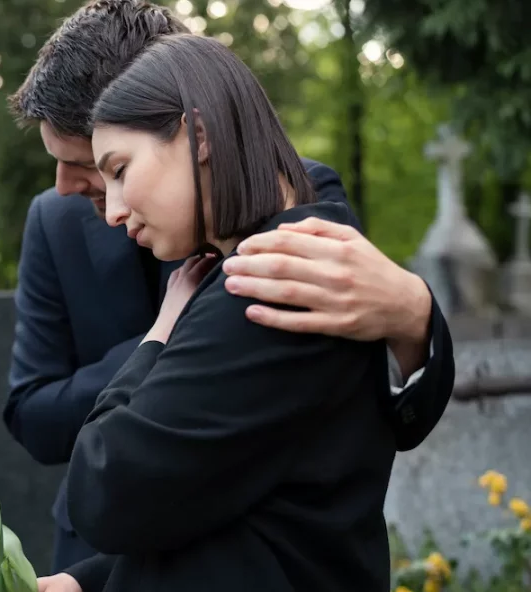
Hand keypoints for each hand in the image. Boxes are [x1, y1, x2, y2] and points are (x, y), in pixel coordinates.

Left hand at [145, 254, 220, 343]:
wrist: (166, 332)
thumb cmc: (187, 318)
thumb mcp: (204, 302)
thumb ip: (212, 289)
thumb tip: (226, 283)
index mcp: (190, 278)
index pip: (204, 262)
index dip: (213, 259)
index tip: (223, 259)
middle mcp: (181, 278)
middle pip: (192, 262)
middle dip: (203, 259)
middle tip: (214, 260)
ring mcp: (173, 284)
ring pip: (182, 267)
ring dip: (192, 264)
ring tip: (202, 265)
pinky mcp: (168, 291)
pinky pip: (175, 275)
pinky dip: (182, 271)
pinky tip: (185, 276)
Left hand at [222, 218, 431, 375]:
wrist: (404, 303)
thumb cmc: (371, 267)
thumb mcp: (352, 239)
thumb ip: (318, 228)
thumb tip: (282, 227)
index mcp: (338, 249)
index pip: (290, 243)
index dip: (261, 244)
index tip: (242, 247)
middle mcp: (335, 274)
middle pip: (282, 267)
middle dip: (249, 265)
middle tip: (226, 267)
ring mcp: (335, 301)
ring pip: (286, 293)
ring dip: (254, 289)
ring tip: (230, 286)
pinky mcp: (336, 325)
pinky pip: (299, 322)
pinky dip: (273, 318)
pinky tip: (252, 313)